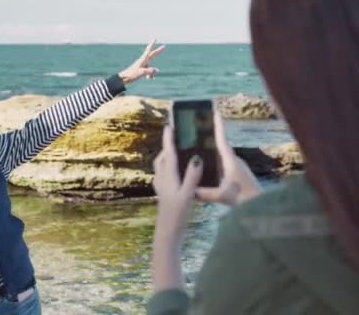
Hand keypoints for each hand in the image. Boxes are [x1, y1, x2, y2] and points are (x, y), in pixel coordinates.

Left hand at [118, 40, 164, 84]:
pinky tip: (149, 78)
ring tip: (150, 78)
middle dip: (158, 51)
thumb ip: (150, 71)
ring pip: (151, 66)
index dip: (152, 44)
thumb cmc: (132, 74)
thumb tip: (157, 70)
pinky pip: (149, 70)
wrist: (125, 78)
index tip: (155, 39)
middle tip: (164, 46)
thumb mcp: (142, 73)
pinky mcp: (141, 69)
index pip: (149, 50)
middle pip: (152, 55)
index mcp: (143, 59)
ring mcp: (143, 65)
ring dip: (152, 72)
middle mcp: (143, 61)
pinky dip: (150, 74)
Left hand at [152, 125, 202, 240]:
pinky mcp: (163, 195)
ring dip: (167, 158)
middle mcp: (162, 180)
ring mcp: (161, 188)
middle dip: (167, 147)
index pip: (168, 153)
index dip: (169, 139)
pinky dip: (169, 169)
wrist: (167, 233)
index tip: (169, 125)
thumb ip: (192, 176)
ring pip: (161, 167)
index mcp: (168, 177)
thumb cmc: (177, 215)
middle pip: (162, 158)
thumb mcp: (188, 195)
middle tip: (176, 138)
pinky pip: (163, 176)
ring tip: (178, 153)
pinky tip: (177, 174)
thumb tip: (196, 158)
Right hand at [196, 112, 262, 205]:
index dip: (218, 125)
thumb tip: (189, 191)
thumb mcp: (222, 195)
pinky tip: (208, 167)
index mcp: (230, 160)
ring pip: (222, 155)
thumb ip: (205, 194)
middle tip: (200, 127)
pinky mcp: (237, 173)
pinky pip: (224, 164)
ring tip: (199, 146)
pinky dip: (216, 162)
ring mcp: (237, 166)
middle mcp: (234, 160)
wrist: (259, 203)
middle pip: (220, 145)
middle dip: (211, 136)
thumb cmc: (243, 197)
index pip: (222, 139)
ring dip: (213, 150)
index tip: (216, 112)